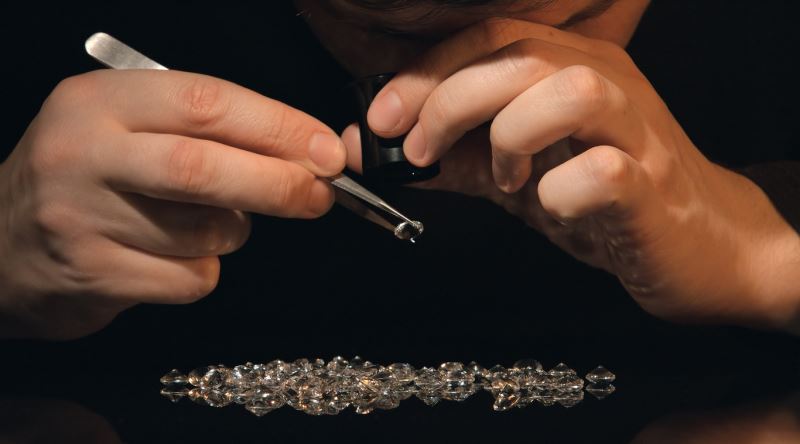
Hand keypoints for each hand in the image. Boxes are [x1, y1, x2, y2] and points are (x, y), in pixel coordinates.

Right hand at [0, 69, 345, 338]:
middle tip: (320, 195)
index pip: (205, 102)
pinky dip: (204, 270)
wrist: (3, 244)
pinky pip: (190, 278)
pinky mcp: (94, 275)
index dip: (278, 126)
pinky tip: (170, 258)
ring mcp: (82, 218)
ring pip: (205, 231)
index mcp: (100, 101)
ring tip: (204, 222)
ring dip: (233, 231)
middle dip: (279, 184)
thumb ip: (206, 131)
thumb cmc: (90, 177)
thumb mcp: (131, 127)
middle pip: (204, 168)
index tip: (326, 150)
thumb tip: (304, 152)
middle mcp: (84, 153)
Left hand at [342, 19, 799, 329]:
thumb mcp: (515, 172)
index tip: (382, 120)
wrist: (698, 244)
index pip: (488, 39)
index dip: (425, 74)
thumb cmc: (604, 199)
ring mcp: (635, 132)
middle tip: (420, 151)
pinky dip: (559, 191)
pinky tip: (551, 206)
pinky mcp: (654, 187)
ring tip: (504, 179)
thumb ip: (453, 159)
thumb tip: (382, 152)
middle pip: (518, 56)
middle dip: (449, 101)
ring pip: (570, 90)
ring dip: (511, 135)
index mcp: (569, 68)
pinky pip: (604, 171)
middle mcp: (606, 84)